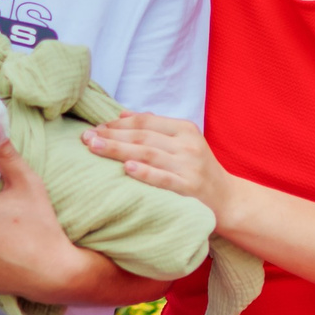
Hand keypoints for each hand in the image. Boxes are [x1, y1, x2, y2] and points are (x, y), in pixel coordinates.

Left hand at [83, 113, 231, 215]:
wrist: (228, 200)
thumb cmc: (198, 170)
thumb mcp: (183, 143)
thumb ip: (155, 128)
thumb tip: (123, 114)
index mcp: (185, 129)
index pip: (146, 122)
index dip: (118, 123)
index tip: (96, 127)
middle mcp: (188, 145)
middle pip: (143, 137)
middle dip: (112, 135)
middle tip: (86, 137)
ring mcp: (189, 167)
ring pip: (148, 154)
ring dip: (118, 150)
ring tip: (95, 148)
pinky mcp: (189, 189)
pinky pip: (164, 179)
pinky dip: (145, 173)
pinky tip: (127, 168)